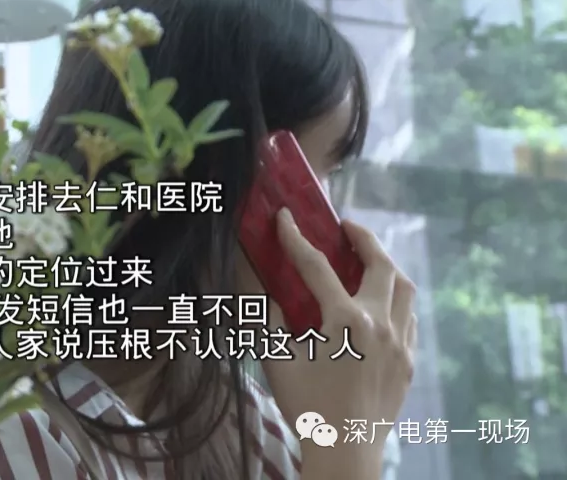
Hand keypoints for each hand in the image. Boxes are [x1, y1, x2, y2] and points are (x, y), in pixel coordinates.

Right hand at [259, 208, 416, 471]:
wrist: (345, 450)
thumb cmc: (306, 406)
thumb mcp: (277, 359)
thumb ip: (268, 316)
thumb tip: (256, 282)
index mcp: (345, 320)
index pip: (317, 267)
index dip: (296, 238)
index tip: (285, 216)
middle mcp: (379, 324)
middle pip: (380, 265)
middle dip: (363, 238)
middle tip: (345, 227)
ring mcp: (400, 342)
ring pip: (404, 288)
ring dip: (385, 265)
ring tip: (366, 259)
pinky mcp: (409, 361)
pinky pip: (409, 317)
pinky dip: (395, 298)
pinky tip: (379, 302)